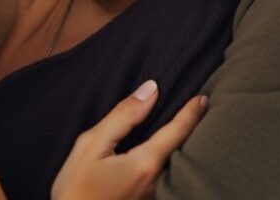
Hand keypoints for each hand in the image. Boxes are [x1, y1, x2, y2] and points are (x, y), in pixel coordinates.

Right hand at [52, 80, 206, 199]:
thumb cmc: (75, 189)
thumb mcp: (90, 145)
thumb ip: (122, 116)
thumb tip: (151, 89)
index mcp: (146, 164)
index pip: (178, 131)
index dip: (192, 112)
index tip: (203, 98)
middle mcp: (157, 182)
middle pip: (183, 149)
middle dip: (193, 128)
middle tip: (203, 108)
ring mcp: (153, 196)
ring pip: (175, 164)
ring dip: (182, 145)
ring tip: (186, 127)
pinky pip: (165, 176)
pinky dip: (170, 159)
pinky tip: (164, 153)